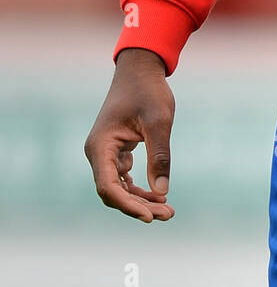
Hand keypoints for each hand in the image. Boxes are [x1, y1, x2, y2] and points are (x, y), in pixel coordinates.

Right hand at [84, 48, 175, 222]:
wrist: (141, 70)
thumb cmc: (148, 91)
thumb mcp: (159, 121)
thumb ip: (159, 155)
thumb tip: (162, 191)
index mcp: (100, 145)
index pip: (108, 186)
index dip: (128, 205)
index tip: (151, 216)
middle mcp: (98, 152)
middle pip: (113, 192)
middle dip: (139, 206)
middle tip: (169, 214)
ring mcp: (105, 153)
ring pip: (119, 188)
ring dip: (140, 200)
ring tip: (167, 210)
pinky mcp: (116, 152)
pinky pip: (123, 179)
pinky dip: (139, 189)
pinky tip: (158, 196)